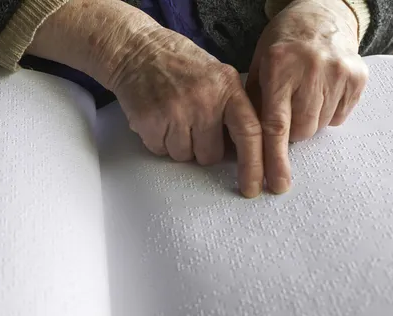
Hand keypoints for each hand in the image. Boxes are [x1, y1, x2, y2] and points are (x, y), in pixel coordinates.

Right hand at [28, 0, 263, 196]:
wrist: (137, 50)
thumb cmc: (180, 66)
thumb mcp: (218, 76)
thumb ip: (234, 108)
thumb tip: (249, 152)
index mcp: (227, 88)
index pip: (250, 132)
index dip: (255, 164)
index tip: (254, 188)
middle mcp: (204, 100)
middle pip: (212, 155)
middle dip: (202, 148)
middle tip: (191, 123)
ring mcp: (175, 111)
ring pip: (185, 156)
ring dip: (178, 144)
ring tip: (172, 116)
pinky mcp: (150, 121)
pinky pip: (161, 151)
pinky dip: (159, 140)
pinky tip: (158, 118)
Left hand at [246, 0, 368, 193]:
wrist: (321, 15)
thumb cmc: (282, 45)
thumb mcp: (258, 66)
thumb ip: (252, 103)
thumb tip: (244, 149)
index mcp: (278, 66)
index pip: (275, 125)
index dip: (273, 158)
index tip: (274, 184)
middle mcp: (311, 69)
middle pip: (301, 131)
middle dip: (289, 133)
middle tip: (285, 113)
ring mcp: (338, 72)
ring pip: (320, 127)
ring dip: (307, 123)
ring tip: (302, 97)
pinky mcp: (358, 76)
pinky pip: (339, 117)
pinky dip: (327, 114)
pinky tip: (320, 92)